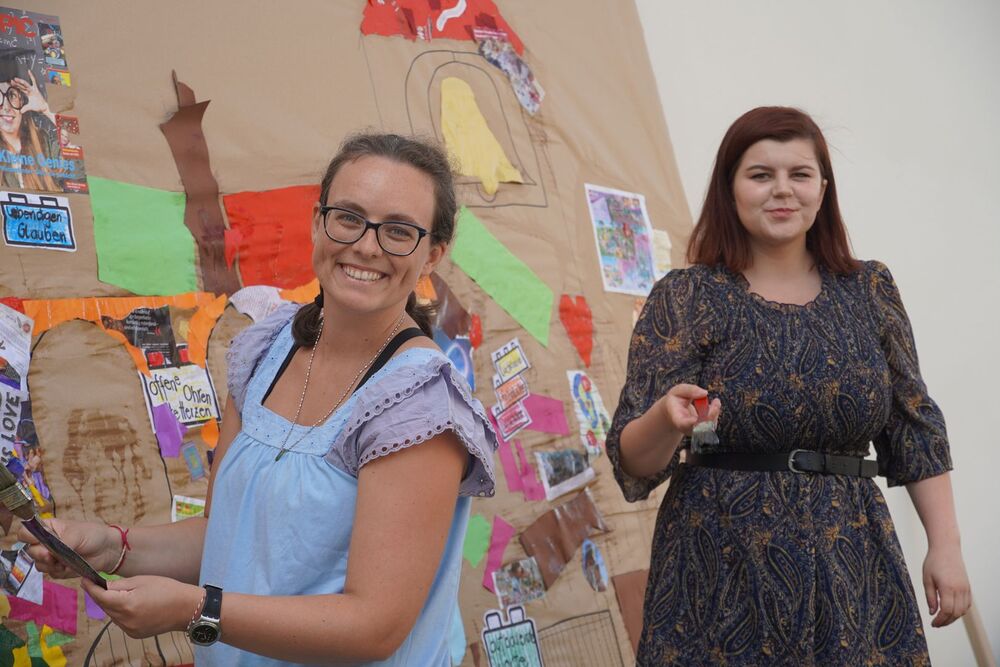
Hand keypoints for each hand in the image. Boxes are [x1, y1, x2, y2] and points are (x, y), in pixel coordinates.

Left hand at [10, 71, 48, 114]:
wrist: (44, 108)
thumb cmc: (38, 107)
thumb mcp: (29, 107)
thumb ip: (25, 108)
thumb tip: (20, 112)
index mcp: (29, 94)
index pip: (21, 88)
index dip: (17, 86)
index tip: (12, 83)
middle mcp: (31, 90)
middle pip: (22, 85)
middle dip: (17, 83)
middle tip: (12, 80)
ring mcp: (33, 89)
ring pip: (26, 84)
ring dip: (21, 81)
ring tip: (16, 79)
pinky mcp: (36, 89)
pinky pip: (34, 81)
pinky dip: (31, 76)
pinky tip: (29, 71)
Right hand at [17, 518, 119, 576]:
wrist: (107, 551)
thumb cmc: (93, 535)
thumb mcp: (77, 534)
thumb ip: (61, 542)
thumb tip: (49, 552)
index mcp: (48, 528)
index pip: (25, 532)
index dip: (28, 537)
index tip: (38, 541)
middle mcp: (46, 542)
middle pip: (29, 551)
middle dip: (40, 555)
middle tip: (51, 555)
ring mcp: (51, 556)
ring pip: (38, 565)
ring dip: (50, 565)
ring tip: (65, 561)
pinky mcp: (58, 568)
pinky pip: (51, 574)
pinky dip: (60, 572)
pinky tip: (70, 566)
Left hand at [82, 575, 202, 638]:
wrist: (186, 608)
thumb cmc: (167, 589)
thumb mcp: (143, 580)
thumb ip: (120, 584)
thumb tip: (103, 586)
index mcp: (127, 604)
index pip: (100, 596)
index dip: (91, 588)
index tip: (85, 579)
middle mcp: (125, 620)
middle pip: (105, 606)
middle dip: (101, 595)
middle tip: (100, 583)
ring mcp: (129, 629)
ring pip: (112, 615)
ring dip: (112, 604)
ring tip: (122, 594)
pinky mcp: (134, 634)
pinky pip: (121, 621)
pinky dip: (121, 613)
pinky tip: (132, 605)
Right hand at [657, 383, 720, 435]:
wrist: (674, 412)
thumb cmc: (675, 401)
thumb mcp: (678, 391)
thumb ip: (689, 390)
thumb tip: (705, 393)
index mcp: (677, 420)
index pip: (685, 424)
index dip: (692, 422)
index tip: (699, 415)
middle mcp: (687, 429)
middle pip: (701, 426)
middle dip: (711, 414)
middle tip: (716, 401)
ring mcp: (696, 431)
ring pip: (710, 425)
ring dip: (715, 411)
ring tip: (715, 401)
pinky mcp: (704, 430)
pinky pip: (713, 422)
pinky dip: (716, 413)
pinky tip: (713, 406)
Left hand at [922, 543, 970, 626]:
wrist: (946, 548)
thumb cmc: (933, 562)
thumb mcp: (926, 579)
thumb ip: (929, 597)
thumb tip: (932, 612)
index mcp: (947, 587)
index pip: (946, 610)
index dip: (940, 620)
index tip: (933, 623)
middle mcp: (960, 589)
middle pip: (956, 613)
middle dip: (946, 621)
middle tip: (936, 624)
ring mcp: (966, 588)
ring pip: (963, 610)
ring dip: (953, 617)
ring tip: (942, 619)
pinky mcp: (968, 587)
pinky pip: (967, 604)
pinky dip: (960, 610)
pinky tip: (951, 611)